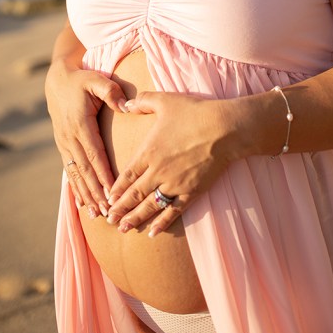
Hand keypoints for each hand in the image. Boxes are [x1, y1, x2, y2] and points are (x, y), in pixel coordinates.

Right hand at [45, 57, 127, 217]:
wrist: (57, 81)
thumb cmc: (82, 80)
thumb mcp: (96, 79)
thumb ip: (111, 90)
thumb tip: (125, 106)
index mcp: (80, 124)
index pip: (94, 154)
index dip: (103, 174)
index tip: (113, 192)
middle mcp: (70, 138)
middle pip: (85, 170)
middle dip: (96, 192)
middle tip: (108, 211)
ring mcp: (64, 144)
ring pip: (76, 174)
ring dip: (86, 195)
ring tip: (97, 214)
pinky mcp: (62, 146)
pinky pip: (70, 171)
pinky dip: (76, 188)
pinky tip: (83, 204)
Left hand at [106, 91, 235, 236]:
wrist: (225, 129)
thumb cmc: (195, 112)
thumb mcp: (165, 101)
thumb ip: (142, 101)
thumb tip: (125, 104)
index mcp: (149, 151)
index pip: (127, 175)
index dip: (116, 188)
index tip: (108, 198)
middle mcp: (158, 171)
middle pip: (134, 194)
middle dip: (120, 208)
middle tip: (109, 219)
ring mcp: (174, 184)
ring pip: (150, 206)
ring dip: (135, 219)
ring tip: (124, 229)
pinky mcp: (191, 192)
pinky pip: (173, 212)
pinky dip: (162, 223)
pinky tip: (153, 232)